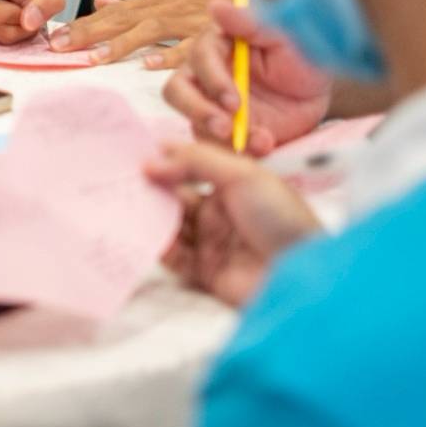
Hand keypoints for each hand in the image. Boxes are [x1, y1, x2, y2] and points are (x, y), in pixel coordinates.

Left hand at [47, 0, 227, 68]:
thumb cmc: (212, 5)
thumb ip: (135, 6)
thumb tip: (98, 2)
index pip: (113, 13)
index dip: (83, 25)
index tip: (54, 39)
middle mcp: (170, 5)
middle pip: (123, 18)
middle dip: (90, 32)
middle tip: (60, 48)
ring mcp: (191, 18)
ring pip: (151, 29)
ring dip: (122, 44)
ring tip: (94, 59)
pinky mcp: (213, 34)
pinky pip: (191, 47)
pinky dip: (171, 55)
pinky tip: (149, 66)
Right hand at [143, 141, 322, 306]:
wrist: (303, 272)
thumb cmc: (280, 217)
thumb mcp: (242, 175)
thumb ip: (195, 162)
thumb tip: (150, 159)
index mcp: (233, 185)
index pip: (190, 168)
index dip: (165, 162)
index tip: (134, 154)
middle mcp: (220, 212)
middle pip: (176, 196)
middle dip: (153, 189)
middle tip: (122, 181)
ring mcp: (212, 243)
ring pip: (172, 226)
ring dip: (153, 217)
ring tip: (130, 207)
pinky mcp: (206, 272)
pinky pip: (175, 258)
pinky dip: (160, 247)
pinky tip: (147, 236)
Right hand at [163, 1, 332, 154]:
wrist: (319, 92)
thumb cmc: (302, 55)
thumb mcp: (284, 36)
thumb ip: (250, 23)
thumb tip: (215, 5)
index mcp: (217, 46)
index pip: (198, 59)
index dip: (212, 80)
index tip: (233, 101)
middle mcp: (206, 75)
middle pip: (177, 91)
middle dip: (197, 111)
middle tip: (224, 128)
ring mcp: (211, 105)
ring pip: (193, 122)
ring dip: (220, 137)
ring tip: (256, 142)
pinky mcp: (222, 131)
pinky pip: (217, 145)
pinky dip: (240, 149)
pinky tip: (266, 145)